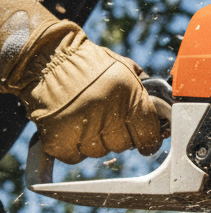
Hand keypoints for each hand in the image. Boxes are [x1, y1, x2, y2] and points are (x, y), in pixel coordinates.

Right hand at [0, 0, 160, 162]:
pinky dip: (72, 148)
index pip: (148, 132)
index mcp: (128, 94)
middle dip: (118, 136)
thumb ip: (143, 89)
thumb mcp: (124, 67)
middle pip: (123, 145)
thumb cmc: (87, 62)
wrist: (46, 56)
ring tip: (85, 120)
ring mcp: (81, 125)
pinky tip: (70, 130)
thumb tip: (162, 110)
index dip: (148, 140)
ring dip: (94, 141)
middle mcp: (107, 111)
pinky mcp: (57, 136)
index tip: (146, 143)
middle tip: (106, 121)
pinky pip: (74, 156)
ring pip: (99, 152)